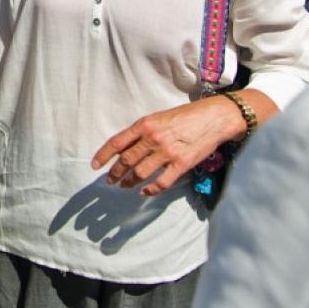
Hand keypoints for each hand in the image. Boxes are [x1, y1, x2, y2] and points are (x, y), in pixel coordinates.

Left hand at [92, 98, 244, 196]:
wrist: (213, 117)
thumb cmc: (185, 115)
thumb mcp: (159, 118)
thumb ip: (142, 132)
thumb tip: (125, 148)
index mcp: (145, 124)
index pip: (117, 142)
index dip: (103, 155)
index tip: (94, 166)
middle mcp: (152, 139)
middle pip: (126, 160)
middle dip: (114, 173)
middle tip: (109, 180)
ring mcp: (167, 153)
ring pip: (140, 173)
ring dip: (128, 182)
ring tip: (123, 186)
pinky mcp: (181, 164)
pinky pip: (161, 182)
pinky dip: (150, 190)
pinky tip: (144, 192)